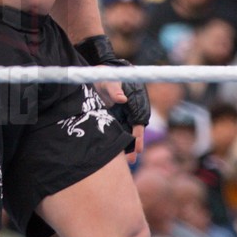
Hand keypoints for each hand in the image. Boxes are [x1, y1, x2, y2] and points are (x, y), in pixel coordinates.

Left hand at [75, 34, 149, 160]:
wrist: (98, 73)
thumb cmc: (107, 76)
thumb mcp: (110, 81)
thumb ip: (114, 89)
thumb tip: (122, 98)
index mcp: (134, 103)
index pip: (138, 123)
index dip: (138, 136)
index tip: (138, 148)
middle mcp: (130, 111)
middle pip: (134, 132)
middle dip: (133, 146)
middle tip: (131, 160)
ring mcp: (122, 115)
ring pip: (126, 134)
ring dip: (126, 146)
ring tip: (127, 162)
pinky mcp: (113, 118)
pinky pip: (117, 131)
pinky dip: (118, 141)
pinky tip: (115, 153)